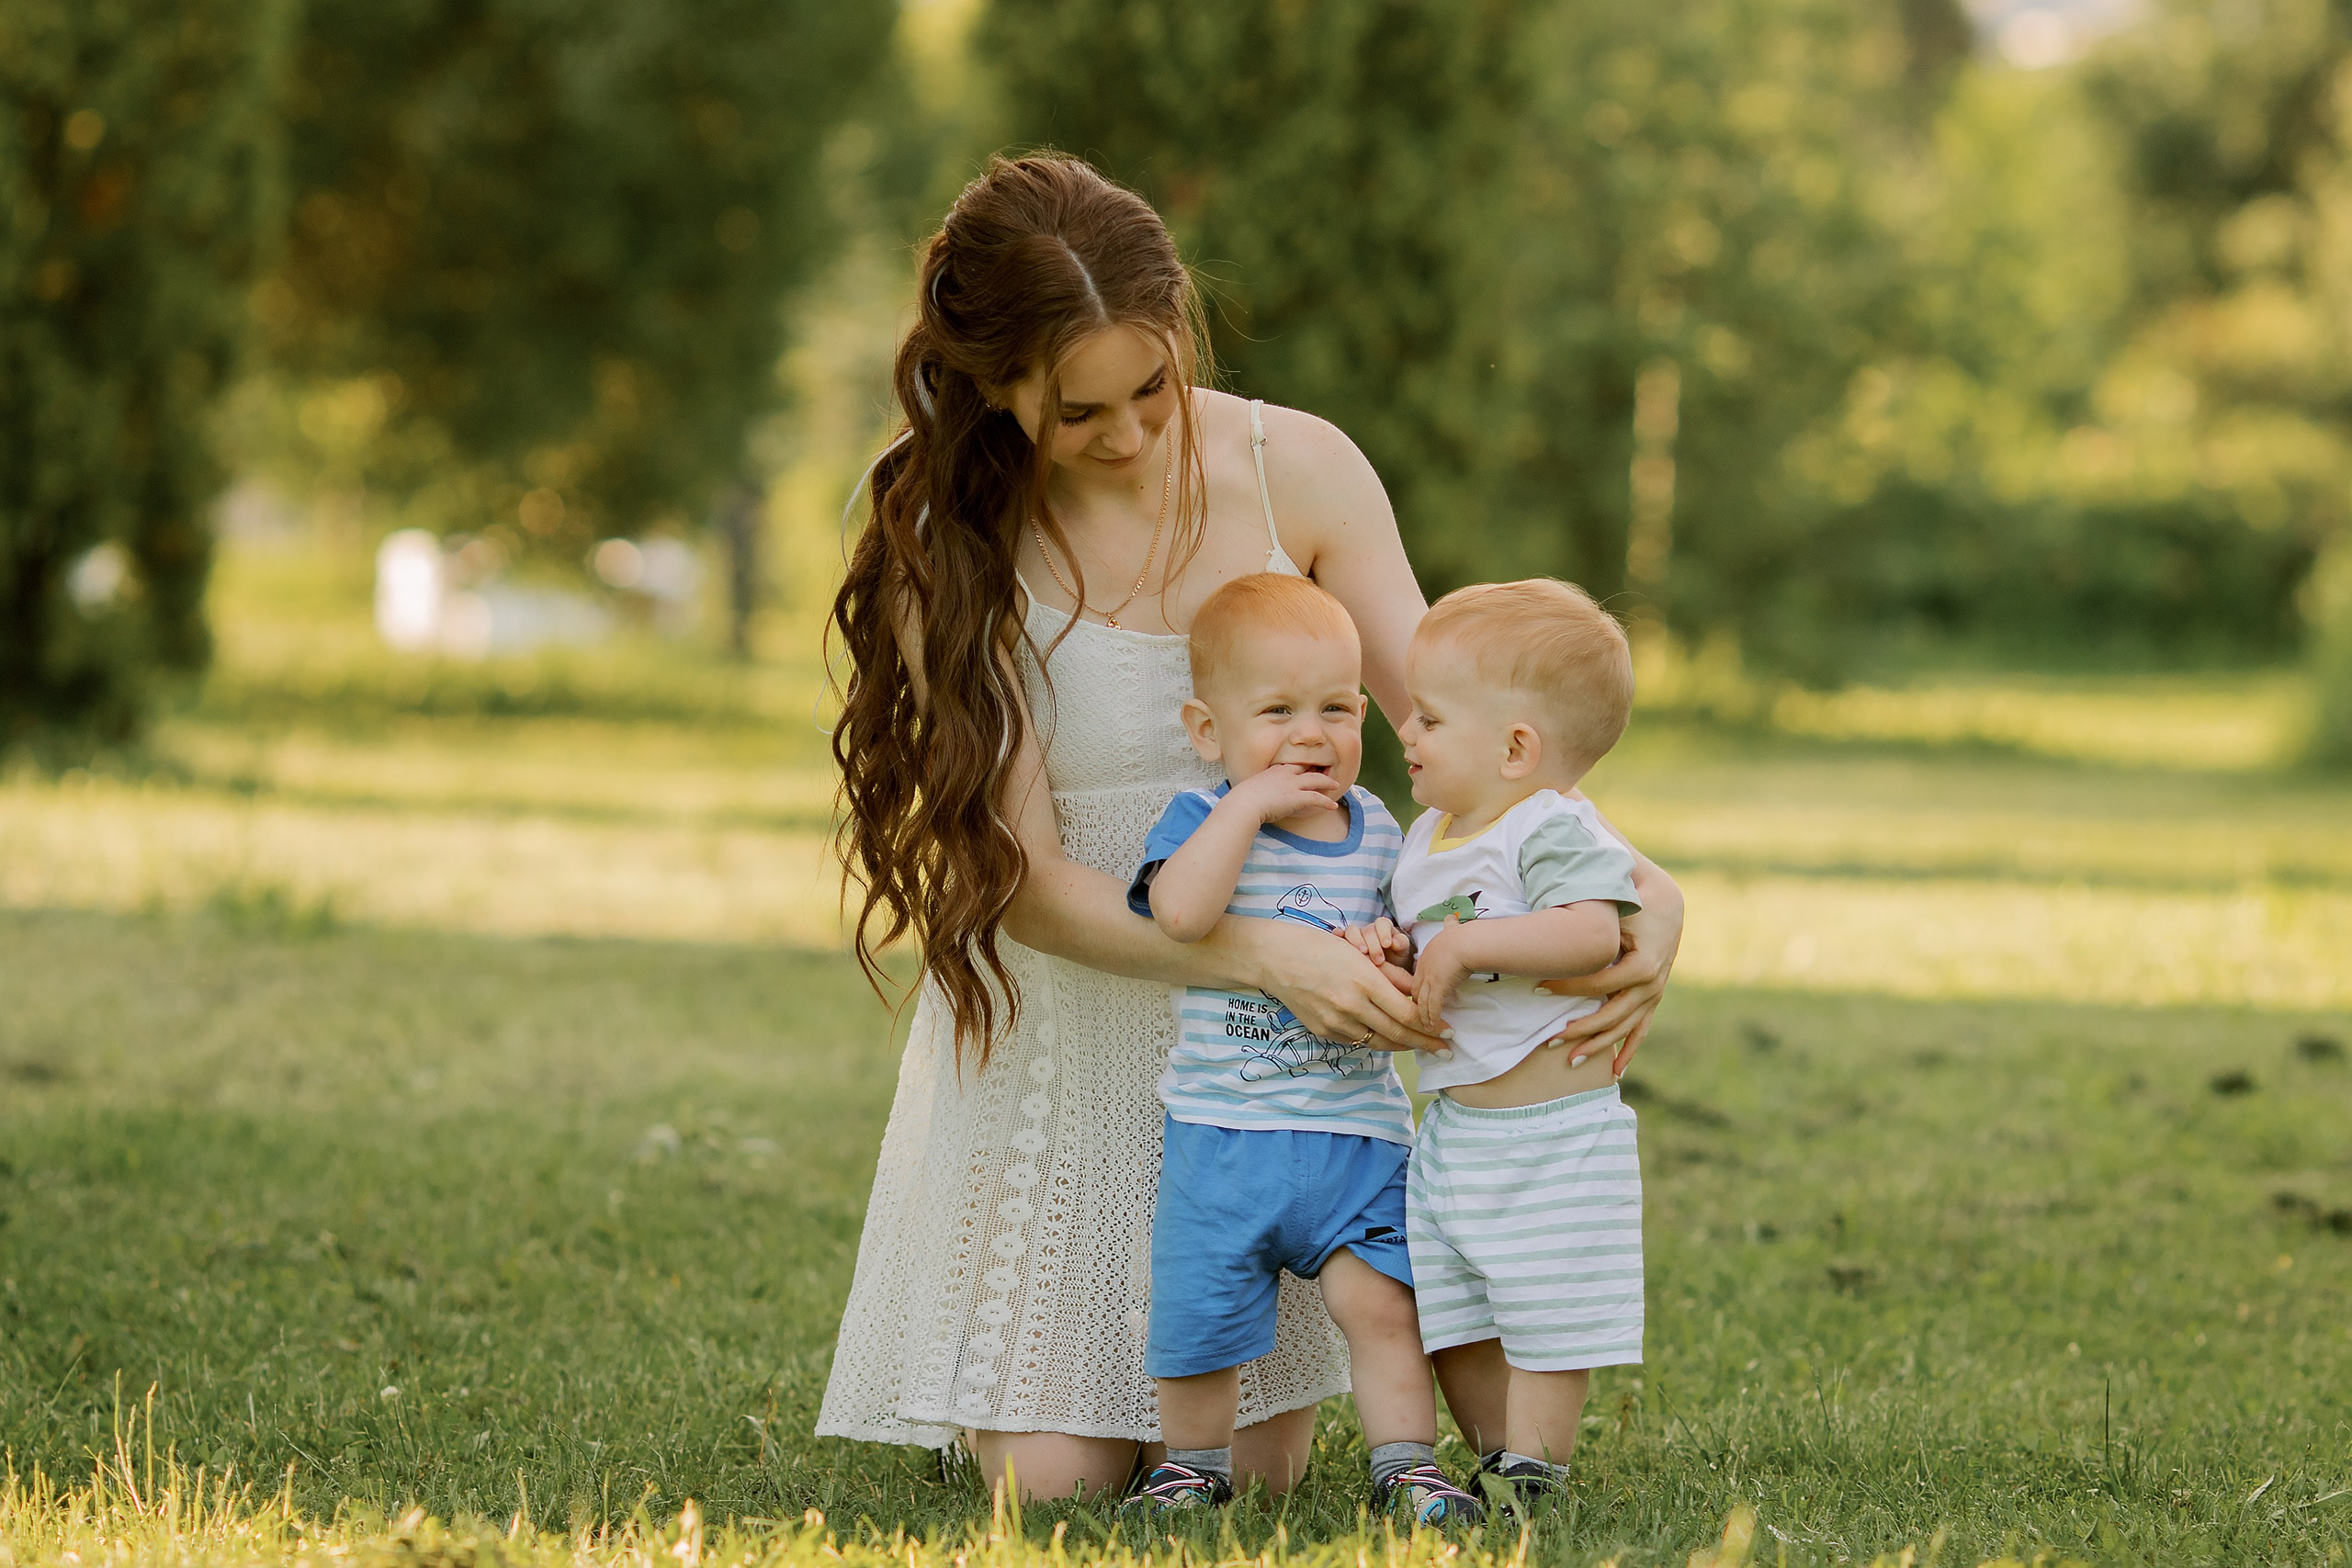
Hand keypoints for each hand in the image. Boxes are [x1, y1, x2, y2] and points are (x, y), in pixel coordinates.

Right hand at [1224, 763, 1344, 825]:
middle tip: (1325, 772)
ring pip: (1316, 780)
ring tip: (1335, 785)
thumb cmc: (1241, 801)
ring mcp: (1292, 785)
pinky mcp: (1298, 797)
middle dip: (1316, 769)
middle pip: (1306, 768)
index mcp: (1272, 771)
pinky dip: (1327, 802)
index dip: (1299, 768)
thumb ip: (1253, 793)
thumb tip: (1248, 800)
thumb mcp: (1247, 791)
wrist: (1244, 804)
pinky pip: (1317, 798)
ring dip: (1327, 782)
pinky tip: (1333, 806)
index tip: (1304, 769)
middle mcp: (1285, 774)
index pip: (1290, 766)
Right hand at [1228, 914, 1449, 1055]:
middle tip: (1446, 1050)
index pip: (1407, 1013)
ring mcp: (1335, 1021)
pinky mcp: (1323, 1030)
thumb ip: (1389, 979)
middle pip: (1398, 1033)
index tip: (1449, 1031)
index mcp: (1364, 981)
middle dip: (1427, 1044)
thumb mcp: (1359, 956)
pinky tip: (1390, 1040)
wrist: (1277, 959)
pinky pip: (1357, 1041)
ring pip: (1379, 1042)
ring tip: (1422, 1047)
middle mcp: (1351, 1005)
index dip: (1432, 1026)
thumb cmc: (1321, 948)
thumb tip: (1417, 997)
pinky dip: (1377, 1041)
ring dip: (1404, 1047)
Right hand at [1341, 917, 1410, 967]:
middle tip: (1379, 960)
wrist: (1387, 970)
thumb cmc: (1396, 958)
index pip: (1382, 923)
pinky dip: (1338, 934)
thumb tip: (1395, 942)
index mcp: (1384, 928)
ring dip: (1356, 941)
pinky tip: (1337, 936)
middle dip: (1373, 944)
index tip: (1387, 944)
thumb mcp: (1402, 951)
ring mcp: (1356, 936)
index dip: (1384, 932)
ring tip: (1362, 953)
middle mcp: (1369, 930)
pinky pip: (1340, 935)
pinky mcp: (1346, 943)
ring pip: (1352, 931)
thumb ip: (1401, 943)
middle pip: (1367, 930)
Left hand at [1413, 916, 1470, 1034]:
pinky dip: (1431, 1018)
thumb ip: (1450, 926)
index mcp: (1426, 957)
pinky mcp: (1438, 988)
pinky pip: (1432, 1007)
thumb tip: (1451, 919)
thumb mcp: (1451, 929)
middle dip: (1416, 1004)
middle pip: (1415, 991)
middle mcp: (1424, 969)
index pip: (1418, 978)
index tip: (1419, 998)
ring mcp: (1429, 979)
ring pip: (1421, 1002)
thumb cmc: (1462, 936)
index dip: (1419, 989)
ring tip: (1424, 1028)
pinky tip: (1431, 1027)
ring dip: (1422, 1016)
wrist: (1467, 943)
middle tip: (1417, 1017)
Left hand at [1535, 889, 1682, 1076]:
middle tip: (1549, 1041)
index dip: (1567, 987)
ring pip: (1624, 1029)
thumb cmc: (1634, 902)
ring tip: (1570, 1061)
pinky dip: (1627, 1050)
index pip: (1598, 984)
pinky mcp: (1652, 998)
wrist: (1665, 903)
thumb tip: (1555, 928)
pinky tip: (1614, 1071)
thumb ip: (1593, 924)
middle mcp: (1652, 985)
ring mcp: (1654, 994)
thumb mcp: (1615, 911)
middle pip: (1611, 1016)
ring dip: (1597, 1046)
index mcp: (1643, 965)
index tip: (1539, 988)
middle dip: (1579, 1031)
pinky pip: (1640, 1029)